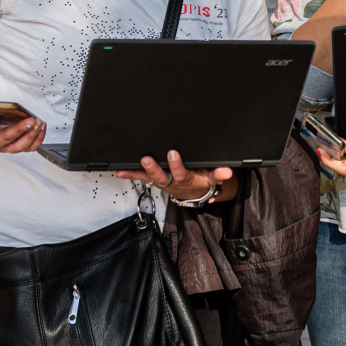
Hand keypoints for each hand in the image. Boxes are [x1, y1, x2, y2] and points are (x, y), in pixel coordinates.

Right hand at [0, 107, 46, 153]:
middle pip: (5, 139)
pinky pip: (29, 147)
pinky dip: (37, 138)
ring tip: (38, 122)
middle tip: (30, 121)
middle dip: (19, 130)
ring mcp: (4, 147)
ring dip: (31, 135)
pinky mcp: (15, 147)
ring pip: (19, 146)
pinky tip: (42, 127)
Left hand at [115, 150, 231, 202]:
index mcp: (185, 179)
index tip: (173, 153)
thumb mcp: (210, 179)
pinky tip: (118, 171)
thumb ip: (218, 174)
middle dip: (154, 167)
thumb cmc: (200, 181)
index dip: (176, 165)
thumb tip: (227, 171)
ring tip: (127, 167)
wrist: (191, 193)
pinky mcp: (153, 179)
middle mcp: (171, 181)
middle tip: (147, 158)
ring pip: (149, 176)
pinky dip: (129, 174)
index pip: (180, 172)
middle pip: (161, 175)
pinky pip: (140, 177)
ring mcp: (161, 181)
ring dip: (138, 171)